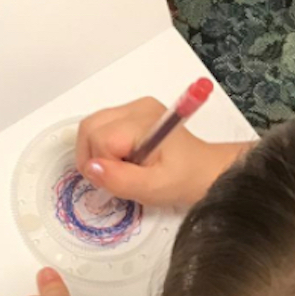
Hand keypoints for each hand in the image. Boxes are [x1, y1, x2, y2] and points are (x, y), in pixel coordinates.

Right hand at [75, 97, 250, 206]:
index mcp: (143, 122)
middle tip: (111, 177)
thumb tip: (90, 168)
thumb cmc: (182, 181)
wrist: (205, 171)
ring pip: (91, 127)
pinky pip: (101, 127)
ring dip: (95, 152)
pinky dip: (102, 146)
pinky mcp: (132, 113)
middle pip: (89, 127)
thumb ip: (119, 179)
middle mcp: (136, 107)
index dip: (103, 165)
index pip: (100, 139)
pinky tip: (121, 159)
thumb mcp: (152, 188)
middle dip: (91, 157)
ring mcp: (134, 107)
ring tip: (118, 169)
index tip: (121, 180)